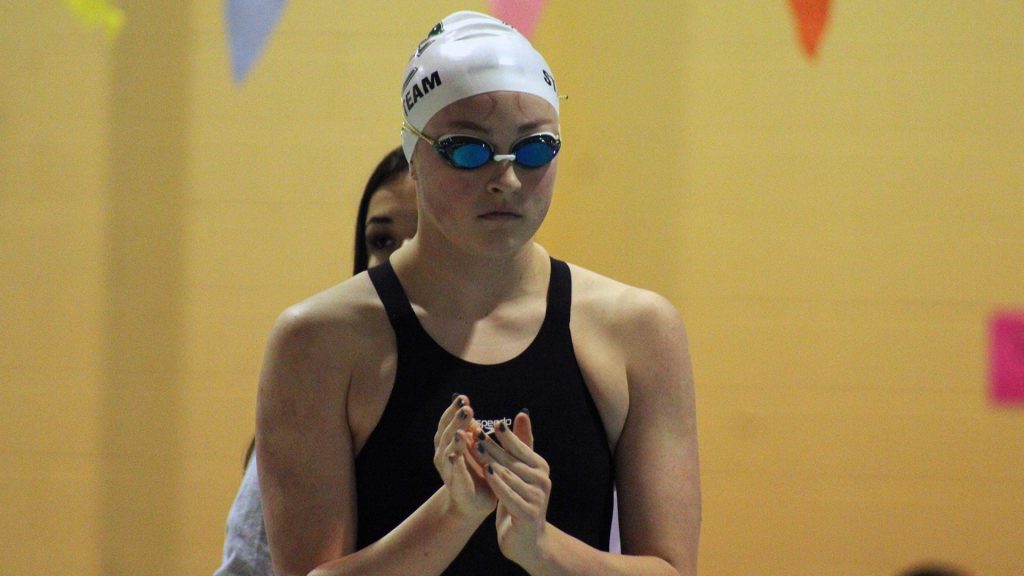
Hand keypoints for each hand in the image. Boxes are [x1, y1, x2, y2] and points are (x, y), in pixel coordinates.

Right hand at [433, 395, 496, 518]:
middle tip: (466, 408)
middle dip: (455, 421)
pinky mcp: (457, 487)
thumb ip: (474, 430)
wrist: (474, 504)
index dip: (453, 411)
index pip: (448, 423)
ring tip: (460, 432)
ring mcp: (448, 472)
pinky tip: (456, 456)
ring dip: (453, 442)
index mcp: (449, 443)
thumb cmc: (477, 471)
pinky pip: (455, 475)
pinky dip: (455, 466)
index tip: (463, 398)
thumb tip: (469, 406)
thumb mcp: (478, 447)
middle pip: (446, 434)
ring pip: (447, 453)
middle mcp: (444, 455)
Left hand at [472, 411, 551, 566]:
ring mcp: (536, 497)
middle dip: (492, 446)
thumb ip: (521, 444)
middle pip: (511, 459)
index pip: (520, 447)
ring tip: (474, 449)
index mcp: (541, 467)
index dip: (505, 436)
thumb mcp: (521, 470)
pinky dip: (498, 482)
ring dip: (490, 461)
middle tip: (475, 434)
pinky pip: (509, 494)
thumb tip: (522, 413)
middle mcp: (542, 480)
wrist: (527, 541)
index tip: (490, 423)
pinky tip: (487, 473)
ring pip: (508, 475)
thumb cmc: (520, 501)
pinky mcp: (528, 513)